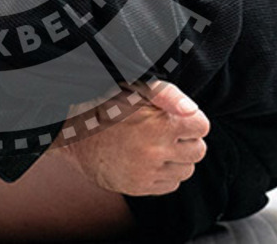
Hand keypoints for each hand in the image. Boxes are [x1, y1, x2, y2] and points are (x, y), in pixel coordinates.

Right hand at [60, 82, 208, 195]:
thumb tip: (191, 111)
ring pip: (186, 170)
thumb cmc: (106, 105)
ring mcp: (147, 172)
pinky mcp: (139, 187)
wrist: (75, 135)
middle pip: (198, 151)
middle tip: (168, 131)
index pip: (201, 126)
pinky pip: (171, 185)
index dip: (192, 120)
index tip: (178, 118)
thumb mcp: (134, 89)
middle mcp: (155, 151)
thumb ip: (167, 94)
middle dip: (188, 140)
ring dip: (178, 159)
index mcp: (158, 124)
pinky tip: (149, 160)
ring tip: (157, 146)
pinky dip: (165, 174)